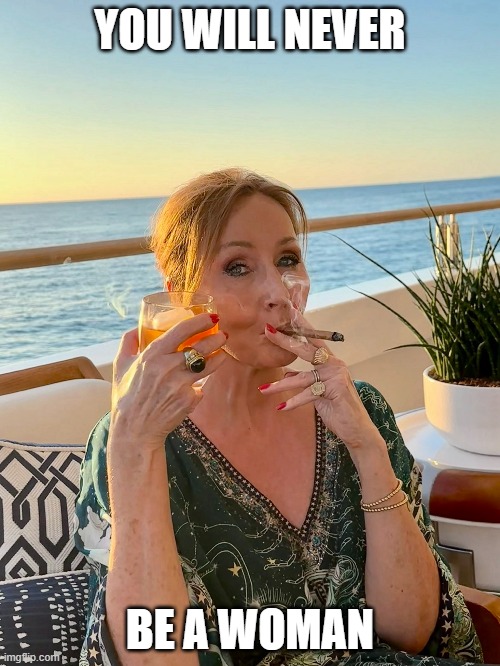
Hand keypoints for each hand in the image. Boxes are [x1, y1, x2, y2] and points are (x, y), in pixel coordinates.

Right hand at [110, 314, 226, 451]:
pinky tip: (196, 386)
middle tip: (223, 335)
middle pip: (201, 347)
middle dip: (216, 339)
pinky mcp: (188, 400)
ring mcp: (180, 384)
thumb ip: (128, 342)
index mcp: (152, 355)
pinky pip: (200, 388)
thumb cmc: (126, 396)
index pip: (181, 331)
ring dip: (219, 358)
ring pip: (209, 365)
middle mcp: (168, 368)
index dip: (199, 321)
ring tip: (221, 354)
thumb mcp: (120, 366)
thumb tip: (138, 327)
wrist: (134, 430)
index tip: (210, 317)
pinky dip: (199, 386)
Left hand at [261, 312, 382, 454]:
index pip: (314, 340)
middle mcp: (334, 365)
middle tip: (268, 331)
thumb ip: (305, 380)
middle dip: (286, 340)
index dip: (302, 326)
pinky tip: (281, 407)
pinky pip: (308, 394)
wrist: (357, 429)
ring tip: (263, 389)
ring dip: (281, 385)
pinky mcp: (333, 391)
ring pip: (302, 378)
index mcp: (331, 362)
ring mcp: (335, 377)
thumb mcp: (318, 391)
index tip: (289, 312)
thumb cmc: (338, 408)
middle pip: (307, 349)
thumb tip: (287, 373)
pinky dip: (294, 402)